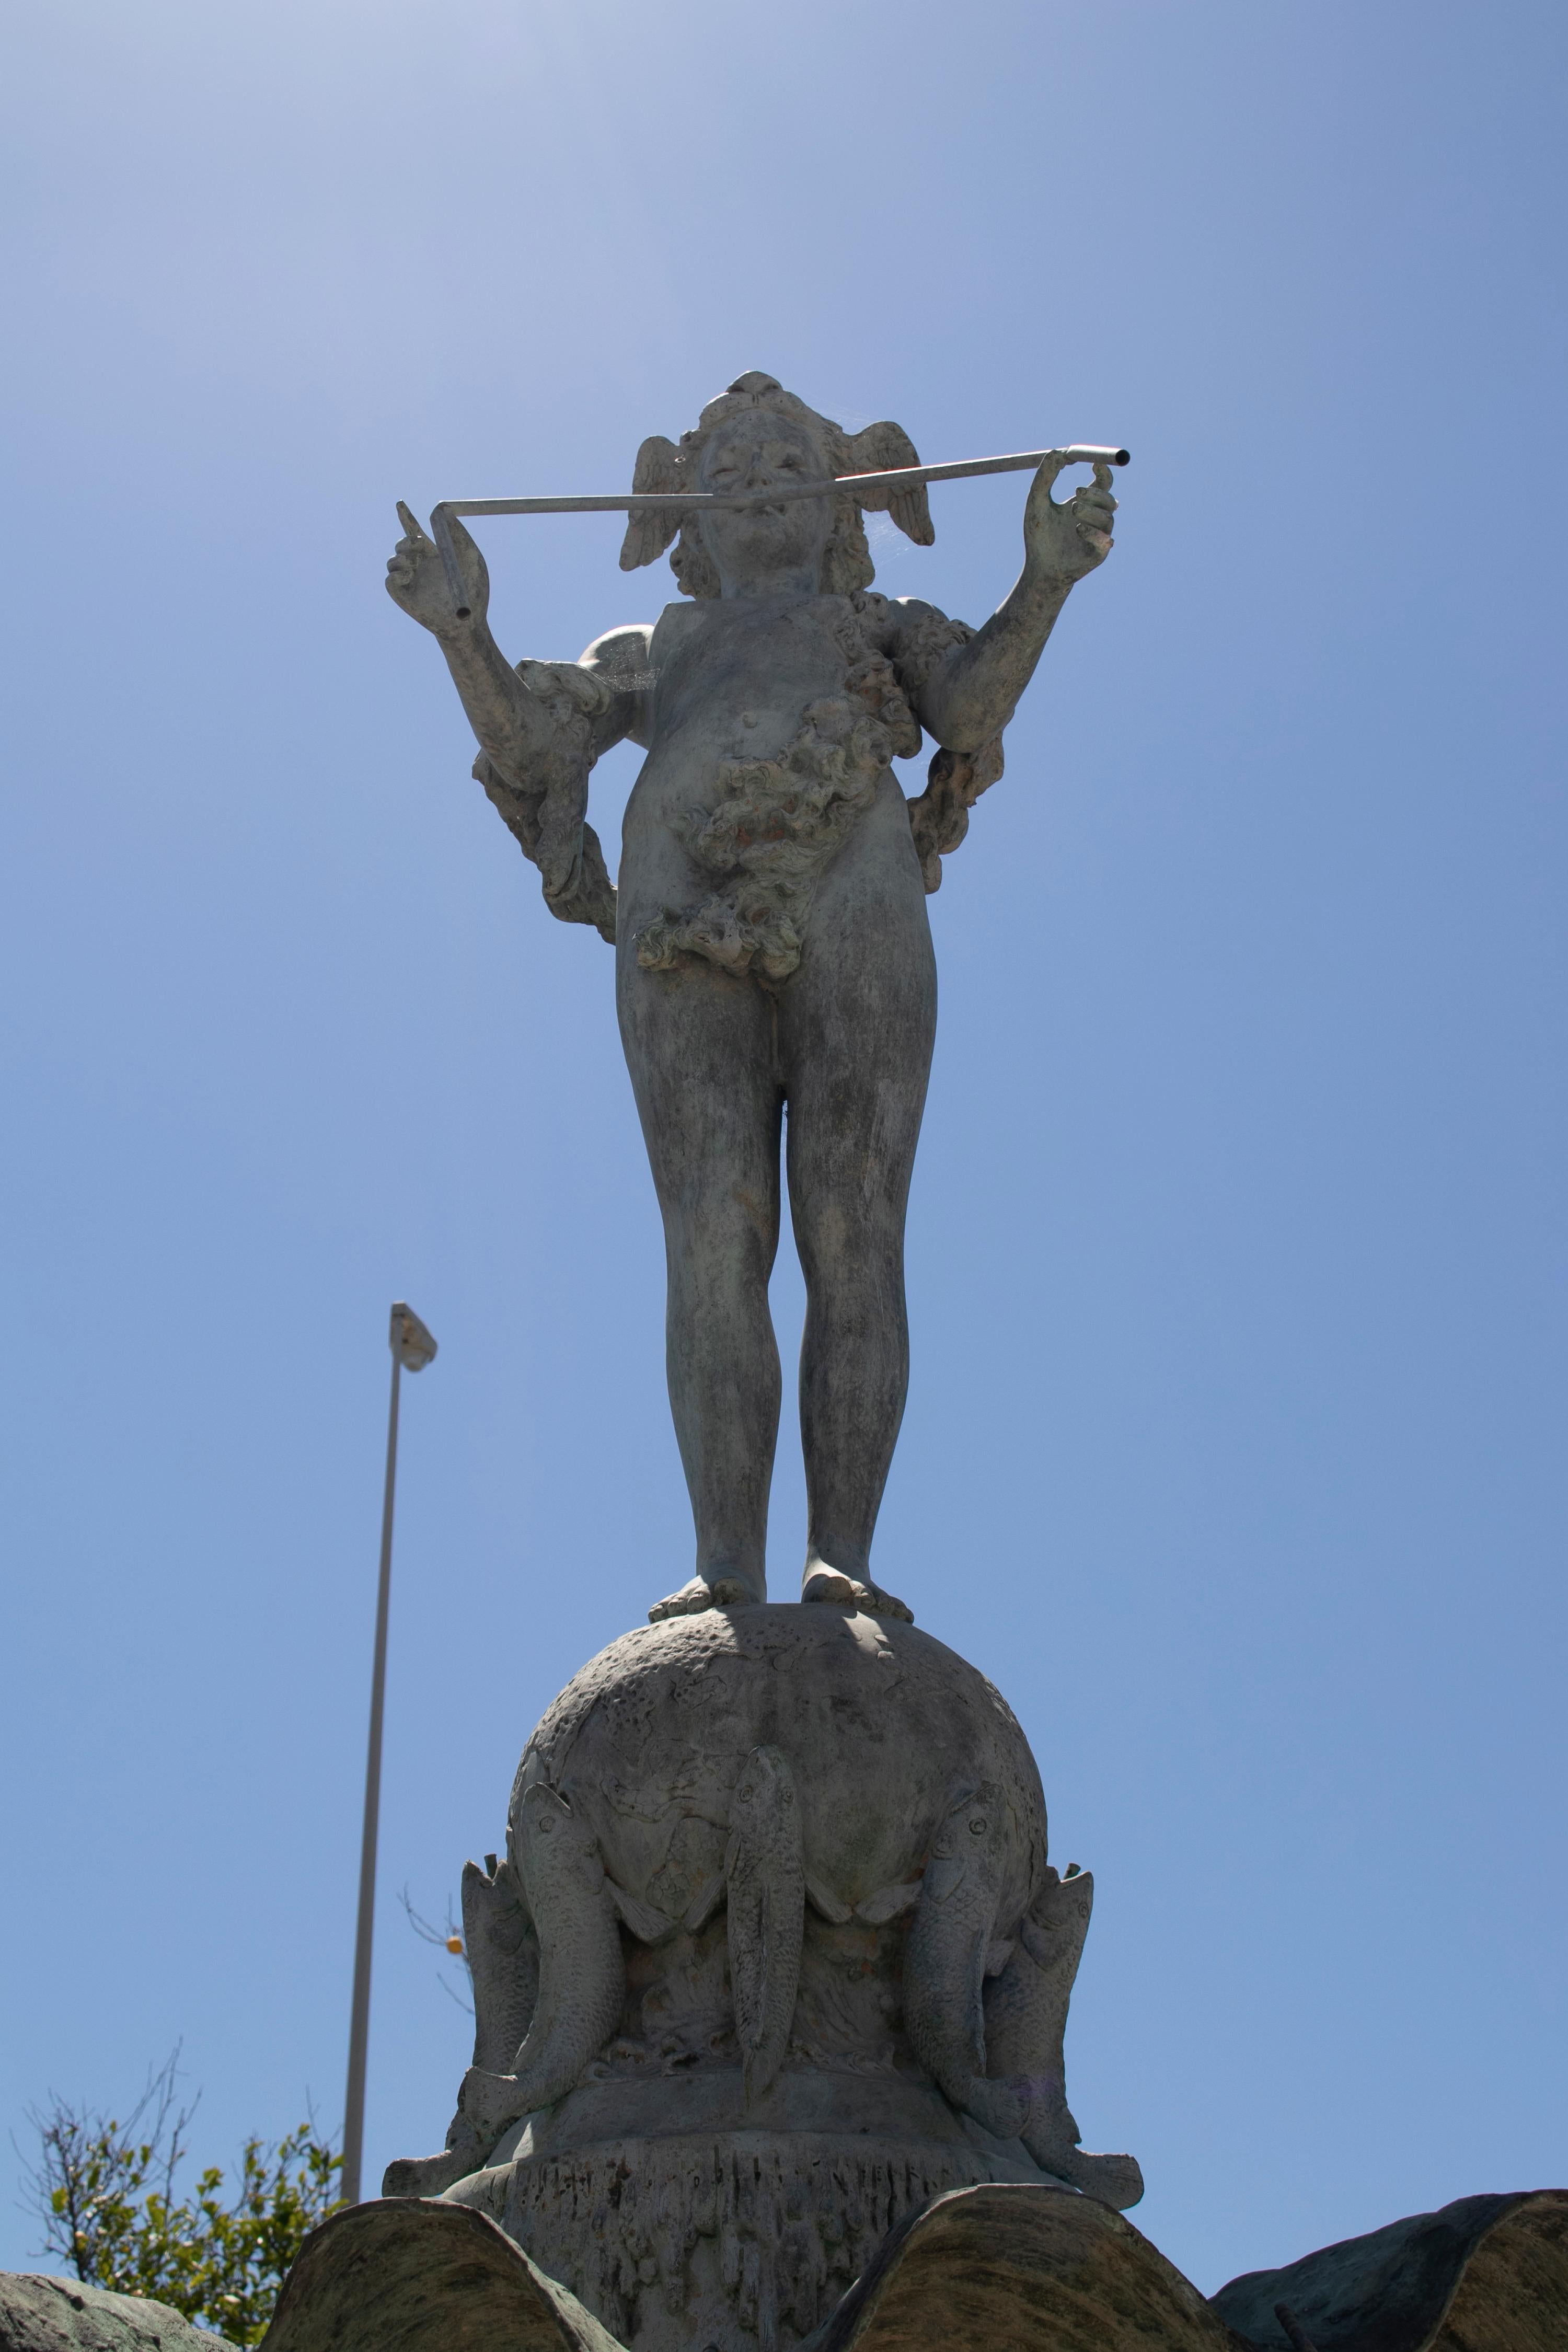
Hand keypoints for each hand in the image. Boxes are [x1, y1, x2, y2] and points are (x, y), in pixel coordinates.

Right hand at [385, 501, 488, 634]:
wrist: (468, 621)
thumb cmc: (474, 591)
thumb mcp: (471, 557)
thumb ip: (459, 532)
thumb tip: (444, 508)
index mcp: (433, 554)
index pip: (414, 532)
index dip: (405, 517)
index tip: (400, 503)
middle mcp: (419, 566)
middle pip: (401, 544)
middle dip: (405, 540)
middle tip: (418, 543)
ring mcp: (410, 581)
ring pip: (392, 560)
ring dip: (401, 557)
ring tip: (415, 564)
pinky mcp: (403, 596)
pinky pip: (389, 579)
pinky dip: (396, 574)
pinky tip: (410, 575)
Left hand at [1023, 456, 1117, 586]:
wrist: (1038, 568)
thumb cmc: (1038, 536)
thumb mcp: (1037, 501)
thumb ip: (1046, 476)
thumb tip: (1057, 451)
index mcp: (1085, 503)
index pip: (1102, 482)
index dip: (1103, 470)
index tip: (1094, 463)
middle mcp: (1096, 518)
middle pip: (1109, 497)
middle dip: (1095, 492)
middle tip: (1077, 491)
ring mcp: (1100, 536)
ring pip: (1108, 517)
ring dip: (1091, 511)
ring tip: (1072, 512)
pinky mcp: (1099, 554)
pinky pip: (1105, 539)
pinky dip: (1093, 532)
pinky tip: (1078, 530)